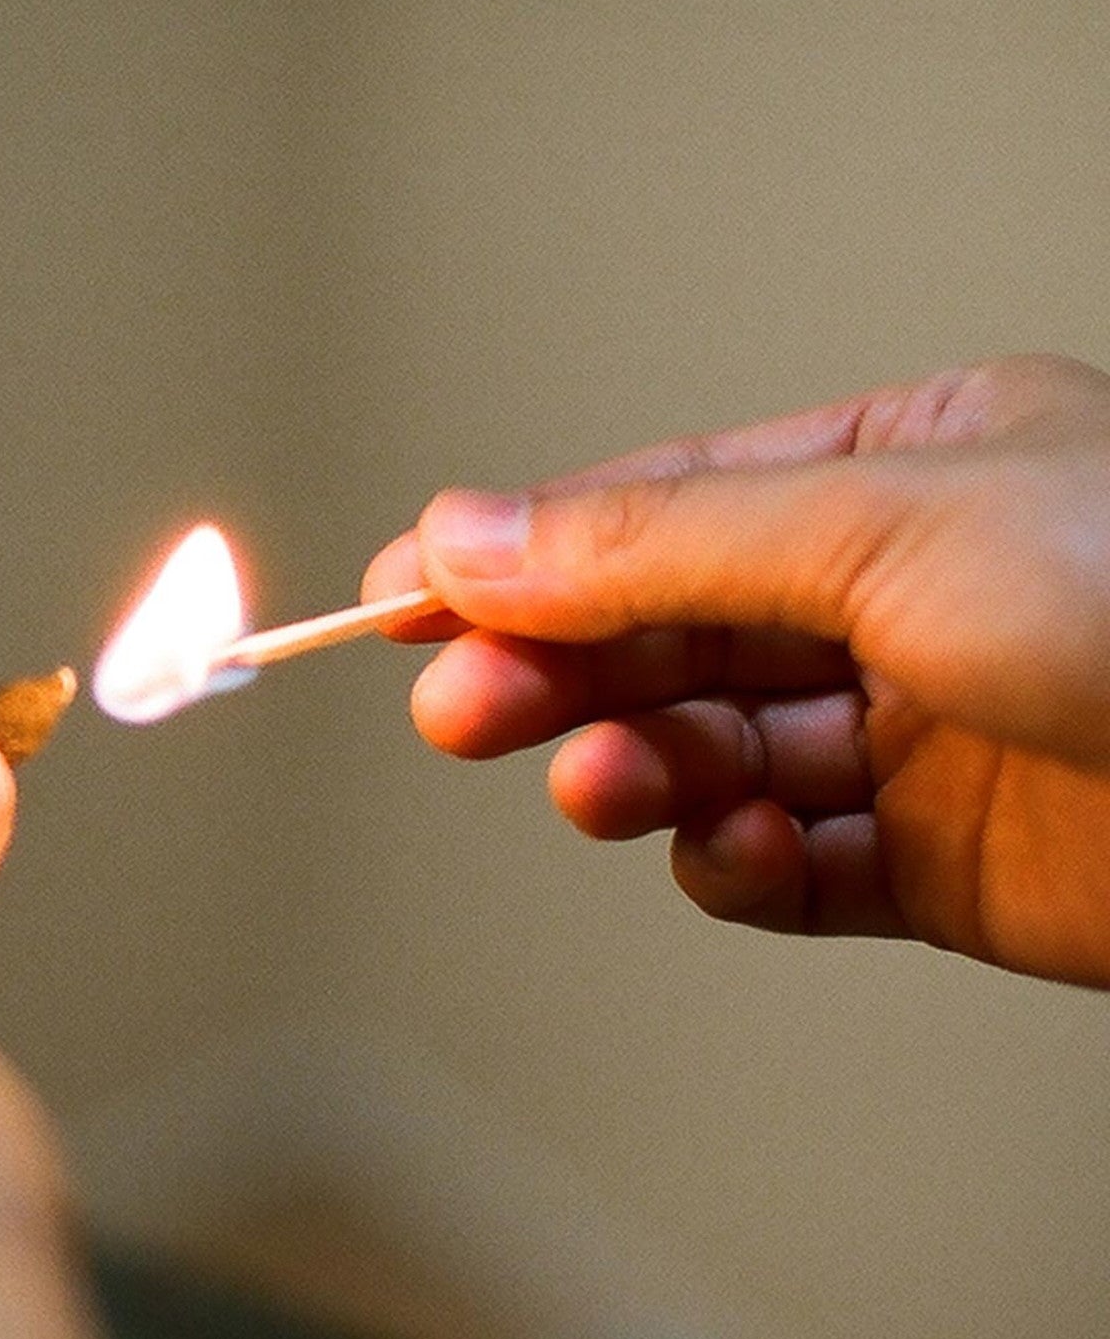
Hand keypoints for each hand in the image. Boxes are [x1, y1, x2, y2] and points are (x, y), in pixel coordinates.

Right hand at [364, 355, 1109, 986]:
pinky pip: (790, 868)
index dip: (518, 555)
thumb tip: (465, 531)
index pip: (658, 508)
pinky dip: (738, 866)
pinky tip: (736, 850)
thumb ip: (656, 543)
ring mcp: (919, 732)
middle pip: (668, 635)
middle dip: (559, 672)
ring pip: (713, 753)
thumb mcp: (883, 529)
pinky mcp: (939, 866)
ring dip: (640, 772)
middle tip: (459, 709)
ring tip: (604, 784)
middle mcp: (902, 595)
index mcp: (900, 470)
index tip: (398, 601)